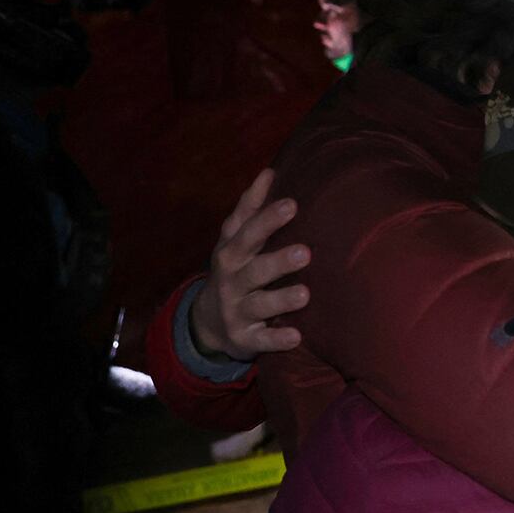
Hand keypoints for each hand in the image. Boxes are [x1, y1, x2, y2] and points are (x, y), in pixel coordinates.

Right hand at [187, 169, 311, 361]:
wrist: (207, 322)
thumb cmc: (233, 270)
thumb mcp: (234, 239)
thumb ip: (250, 208)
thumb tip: (270, 171)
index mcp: (231, 253)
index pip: (247, 233)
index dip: (267, 218)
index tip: (292, 204)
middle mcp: (231, 281)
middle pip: (254, 269)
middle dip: (278, 261)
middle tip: (306, 252)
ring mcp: (237, 311)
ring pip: (259, 305)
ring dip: (281, 299)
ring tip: (305, 294)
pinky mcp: (244, 339)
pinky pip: (261, 341)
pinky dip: (276, 339)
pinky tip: (296, 336)